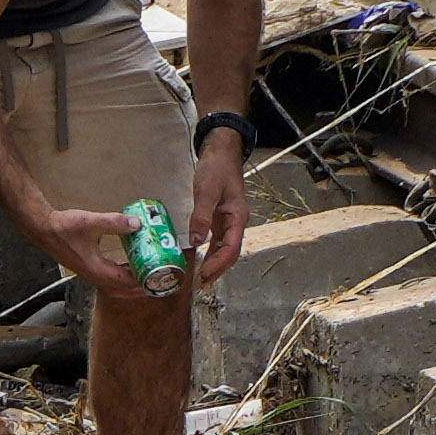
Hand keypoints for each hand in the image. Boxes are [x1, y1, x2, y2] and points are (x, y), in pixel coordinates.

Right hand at [31, 201, 157, 302]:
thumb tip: (137, 224)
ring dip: (130, 285)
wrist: (43, 229)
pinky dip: (121, 277)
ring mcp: (88, 273)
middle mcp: (93, 275)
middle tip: (156, 283)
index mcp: (96, 269)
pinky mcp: (86, 267)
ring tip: (146, 277)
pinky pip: (108, 279)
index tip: (158, 281)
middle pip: (120, 291)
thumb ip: (115, 223)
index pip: (124, 283)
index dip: (142, 284)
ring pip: (114, 287)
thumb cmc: (64, 227)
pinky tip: (128, 266)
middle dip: (139, 290)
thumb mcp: (91, 222)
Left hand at [183, 136, 252, 276]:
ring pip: (225, 248)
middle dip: (218, 269)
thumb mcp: (206, 191)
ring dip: (215, 263)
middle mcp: (236, 222)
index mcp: (238, 217)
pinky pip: (218, 239)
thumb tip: (197, 241)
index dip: (219, 264)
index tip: (205, 275)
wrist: (221, 151)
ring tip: (202, 277)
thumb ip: (202, 216)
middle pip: (230, 252)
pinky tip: (202, 258)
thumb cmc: (217, 168)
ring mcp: (229, 220)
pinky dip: (211, 251)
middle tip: (202, 283)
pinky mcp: (221, 217)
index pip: (231, 248)